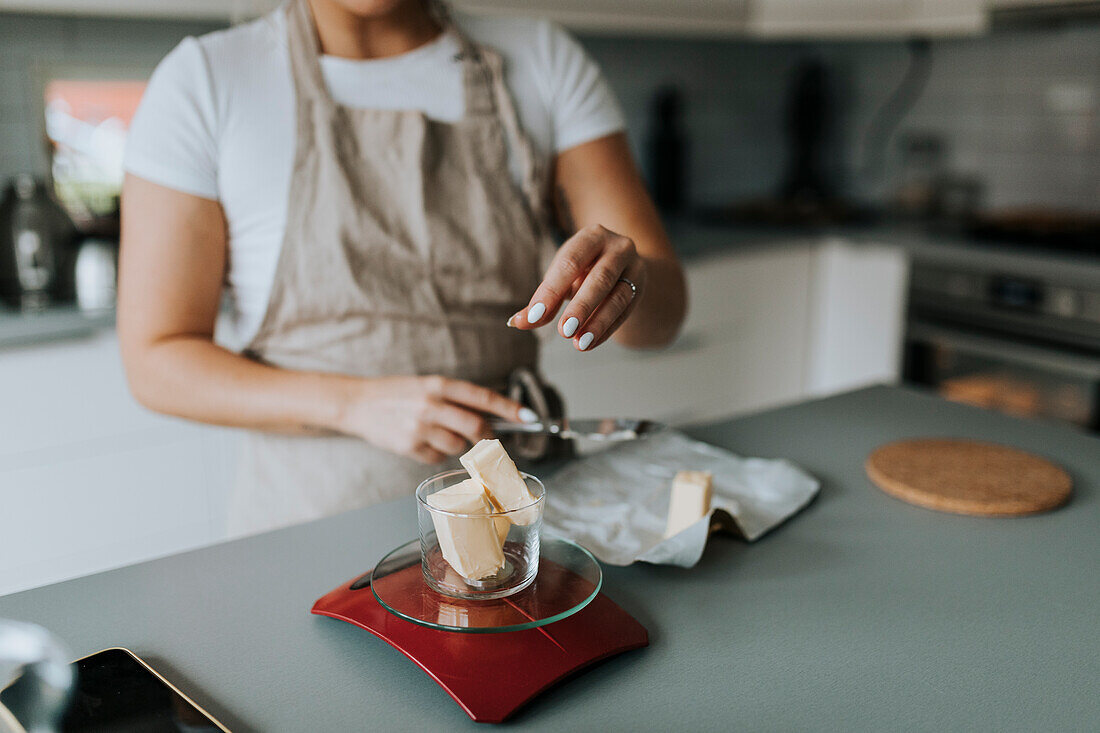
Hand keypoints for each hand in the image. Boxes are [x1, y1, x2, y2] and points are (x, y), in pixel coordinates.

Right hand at [335, 376, 534, 463]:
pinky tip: (422, 442)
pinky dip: (436, 454)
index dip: (509, 409)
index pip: (482, 397)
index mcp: (438, 384)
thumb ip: (454, 399)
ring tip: (438, 434)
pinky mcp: (409, 446)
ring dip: (457, 446)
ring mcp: (419, 427)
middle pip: (475, 427)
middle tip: (484, 438)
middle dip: (485, 436)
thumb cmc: (397, 394)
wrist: (357, 403)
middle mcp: (431, 404)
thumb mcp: (426, 386)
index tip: (529, 418)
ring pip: (458, 446)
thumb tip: (489, 416)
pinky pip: (437, 457)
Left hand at [509, 224, 645, 350]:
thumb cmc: (581, 270)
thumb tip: (517, 322)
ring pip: (618, 297)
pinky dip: (606, 330)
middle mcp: (618, 247)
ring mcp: (635, 268)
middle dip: (581, 306)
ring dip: (597, 323)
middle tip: (563, 331)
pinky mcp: (641, 290)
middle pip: (601, 278)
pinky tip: (589, 343)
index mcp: (592, 236)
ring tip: (578, 344)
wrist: (621, 266)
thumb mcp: (561, 278)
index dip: (552, 290)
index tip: (535, 316)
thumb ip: (542, 300)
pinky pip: (625, 312)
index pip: (570, 262)